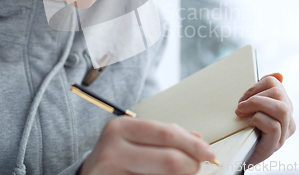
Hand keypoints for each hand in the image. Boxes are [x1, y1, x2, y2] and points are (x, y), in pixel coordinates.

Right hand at [79, 116, 216, 174]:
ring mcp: (111, 173)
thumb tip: (199, 141)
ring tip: (182, 173)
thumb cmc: (118, 153)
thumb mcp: (136, 137)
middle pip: (170, 160)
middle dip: (192, 165)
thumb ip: (166, 135)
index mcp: (121, 127)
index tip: (210, 153)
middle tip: (198, 167)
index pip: (167, 134)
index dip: (193, 145)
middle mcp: (113, 150)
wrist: (89, 174)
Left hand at [235, 73, 295, 165]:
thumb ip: (262, 90)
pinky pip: (273, 126)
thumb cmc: (245, 128)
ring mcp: (284, 133)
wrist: (239, 154)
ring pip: (281, 108)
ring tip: (242, 112)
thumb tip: (279, 74)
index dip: (256, 86)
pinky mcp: (275, 145)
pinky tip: (249, 124)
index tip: (243, 98)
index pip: (275, 82)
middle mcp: (288, 119)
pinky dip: (258, 120)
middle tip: (240, 106)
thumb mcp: (252, 106)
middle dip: (255, 95)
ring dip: (257, 105)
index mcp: (284, 105)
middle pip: (279, 93)